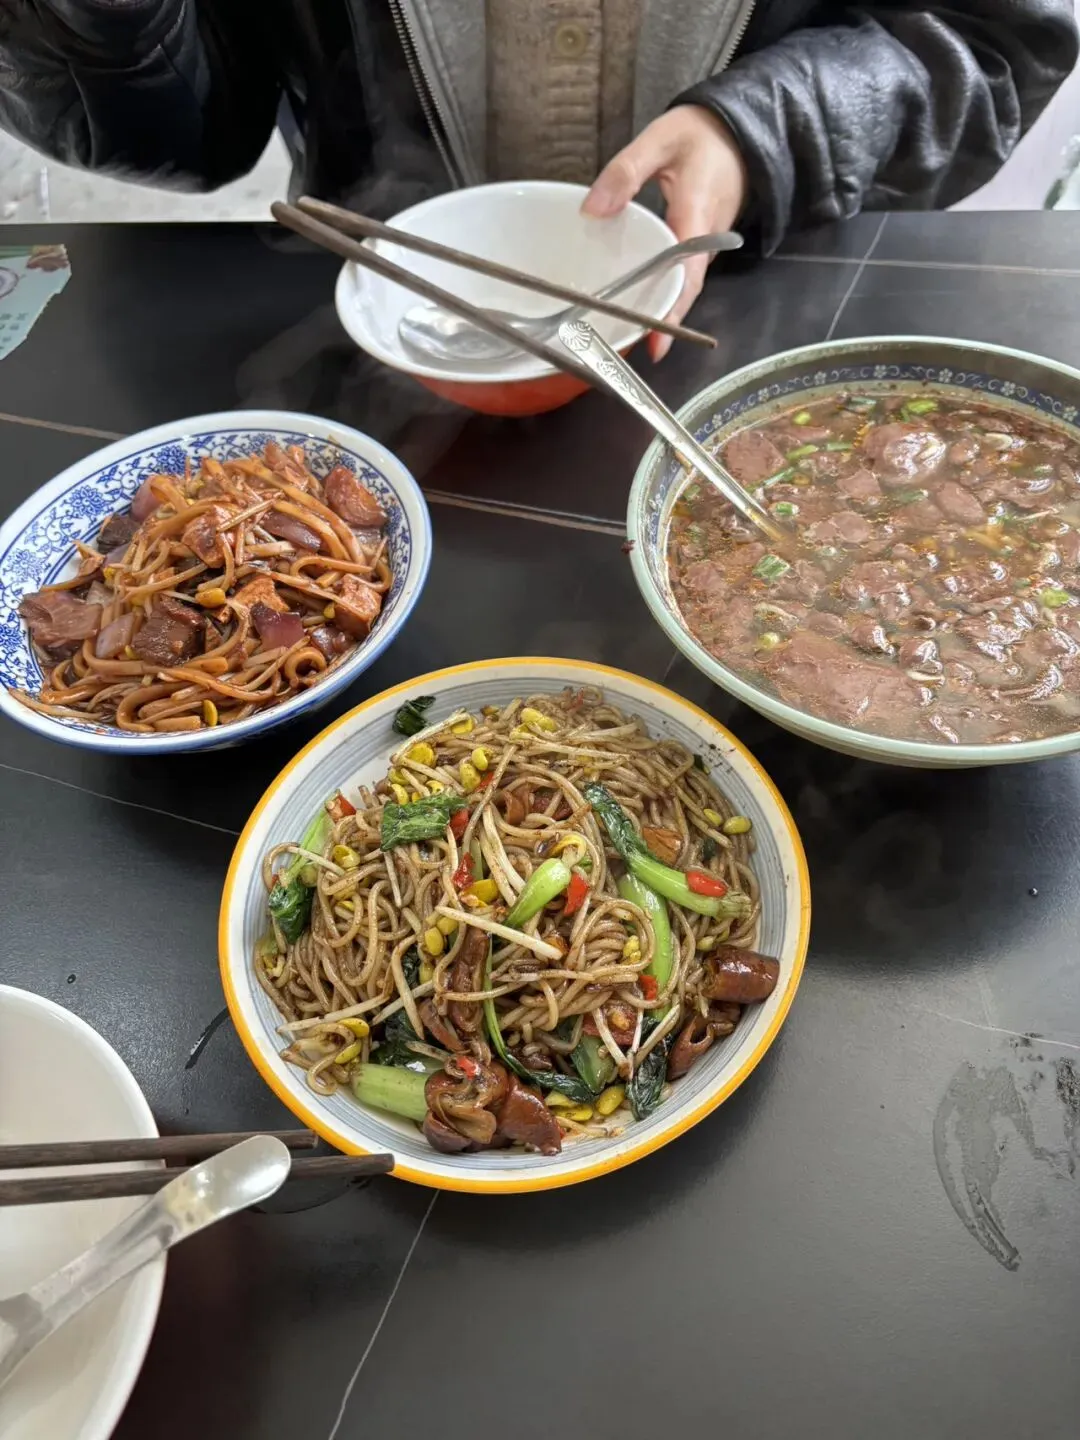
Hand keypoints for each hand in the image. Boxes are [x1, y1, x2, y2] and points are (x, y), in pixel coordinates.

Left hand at [583, 105, 747, 359]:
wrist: (740, 130)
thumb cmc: (701, 134)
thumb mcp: (659, 140)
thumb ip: (625, 172)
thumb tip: (592, 210)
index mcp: (697, 218)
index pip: (686, 275)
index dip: (671, 312)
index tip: (655, 343)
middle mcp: (706, 242)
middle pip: (681, 292)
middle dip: (656, 321)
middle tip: (620, 348)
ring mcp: (704, 247)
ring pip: (679, 287)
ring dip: (655, 309)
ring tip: (618, 333)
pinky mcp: (698, 247)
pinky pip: (678, 275)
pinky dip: (657, 289)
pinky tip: (631, 298)